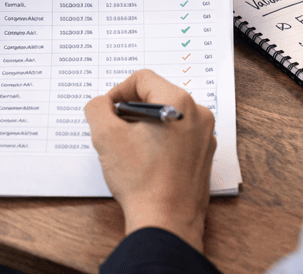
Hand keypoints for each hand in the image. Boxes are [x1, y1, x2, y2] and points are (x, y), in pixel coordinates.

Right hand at [84, 69, 215, 251]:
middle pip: (156, 95)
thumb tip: (101, 105)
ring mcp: (205, 137)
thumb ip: (97, 108)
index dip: (118, 91)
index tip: (107, 112)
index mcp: (179, 102)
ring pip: (168, 116)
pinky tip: (146, 162)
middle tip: (116, 131)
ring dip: (145, 125)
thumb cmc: (141, 181)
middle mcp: (198, 115)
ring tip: (130, 149)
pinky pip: (178, 136)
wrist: (166, 223)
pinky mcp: (203, 156)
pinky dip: (160, 141)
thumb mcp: (106, 136)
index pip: (142, 78)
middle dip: (132, 110)